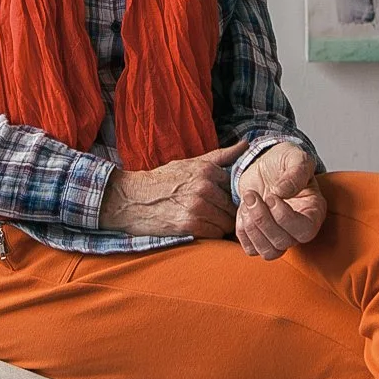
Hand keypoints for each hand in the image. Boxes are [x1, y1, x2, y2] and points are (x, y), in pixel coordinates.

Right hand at [98, 141, 247, 237]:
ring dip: (221, 225)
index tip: (225, 201)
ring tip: (209, 222)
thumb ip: (221, 156)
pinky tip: (201, 228)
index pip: (236, 187)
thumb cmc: (162, 180)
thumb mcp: (191, 162)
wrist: (132, 198)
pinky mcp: (189, 225)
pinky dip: (211, 233)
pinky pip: (215, 234)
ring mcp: (197, 206)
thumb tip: (247, 144)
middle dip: (229, 212)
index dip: (233, 196)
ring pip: (226, 222)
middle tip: (218, 214)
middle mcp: (204, 186)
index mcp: (206, 170)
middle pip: (233, 207)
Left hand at [235, 142, 325, 259]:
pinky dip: (242, 231)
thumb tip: (283, 192)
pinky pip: (250, 249)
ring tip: (247, 202)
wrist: (264, 164)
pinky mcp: (260, 237)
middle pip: (283, 242)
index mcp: (313, 211)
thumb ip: (296, 171)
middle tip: (252, 195)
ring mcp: (279, 236)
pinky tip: (243, 210)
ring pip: (268, 252)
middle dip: (262, 219)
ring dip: (252, 228)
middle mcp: (298, 228)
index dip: (284, 217)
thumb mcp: (295, 157)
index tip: (271, 196)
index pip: (304, 230)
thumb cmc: (284, 162)